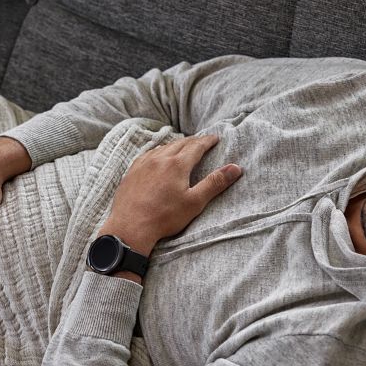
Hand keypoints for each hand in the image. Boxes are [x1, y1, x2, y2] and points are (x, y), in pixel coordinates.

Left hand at [104, 134, 241, 251]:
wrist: (130, 227)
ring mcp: (143, 164)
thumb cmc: (164, 217)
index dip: (207, 141)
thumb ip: (215, 183)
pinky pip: (147, 154)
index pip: (196, 146)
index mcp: (177, 164)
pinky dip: (158, 151)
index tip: (215, 138)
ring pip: (163, 147)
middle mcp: (159, 159)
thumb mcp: (194, 202)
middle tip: (202, 141)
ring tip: (182, 147)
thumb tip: (235, 168)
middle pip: (180, 144)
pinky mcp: (132, 172)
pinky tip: (157, 156)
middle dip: (193, 141)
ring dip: (175, 145)